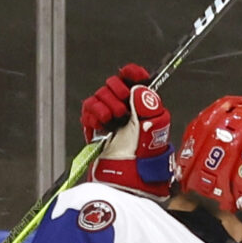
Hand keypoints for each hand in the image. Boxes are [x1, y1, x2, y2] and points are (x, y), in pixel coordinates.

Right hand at [81, 64, 173, 193]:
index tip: (133, 75)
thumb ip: (148, 105)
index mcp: (141, 102)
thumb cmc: (142, 152)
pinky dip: (94, 115)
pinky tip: (102, 124)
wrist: (124, 169)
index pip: (133, 77)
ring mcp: (108, 111)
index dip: (132, 73)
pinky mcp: (93, 120)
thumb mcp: (153, 126)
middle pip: (113, 82)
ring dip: (106, 106)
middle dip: (117, 93)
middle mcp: (124, 104)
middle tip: (123, 110)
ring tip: (114, 120)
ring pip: (99, 93)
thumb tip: (139, 89)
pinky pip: (88, 107)